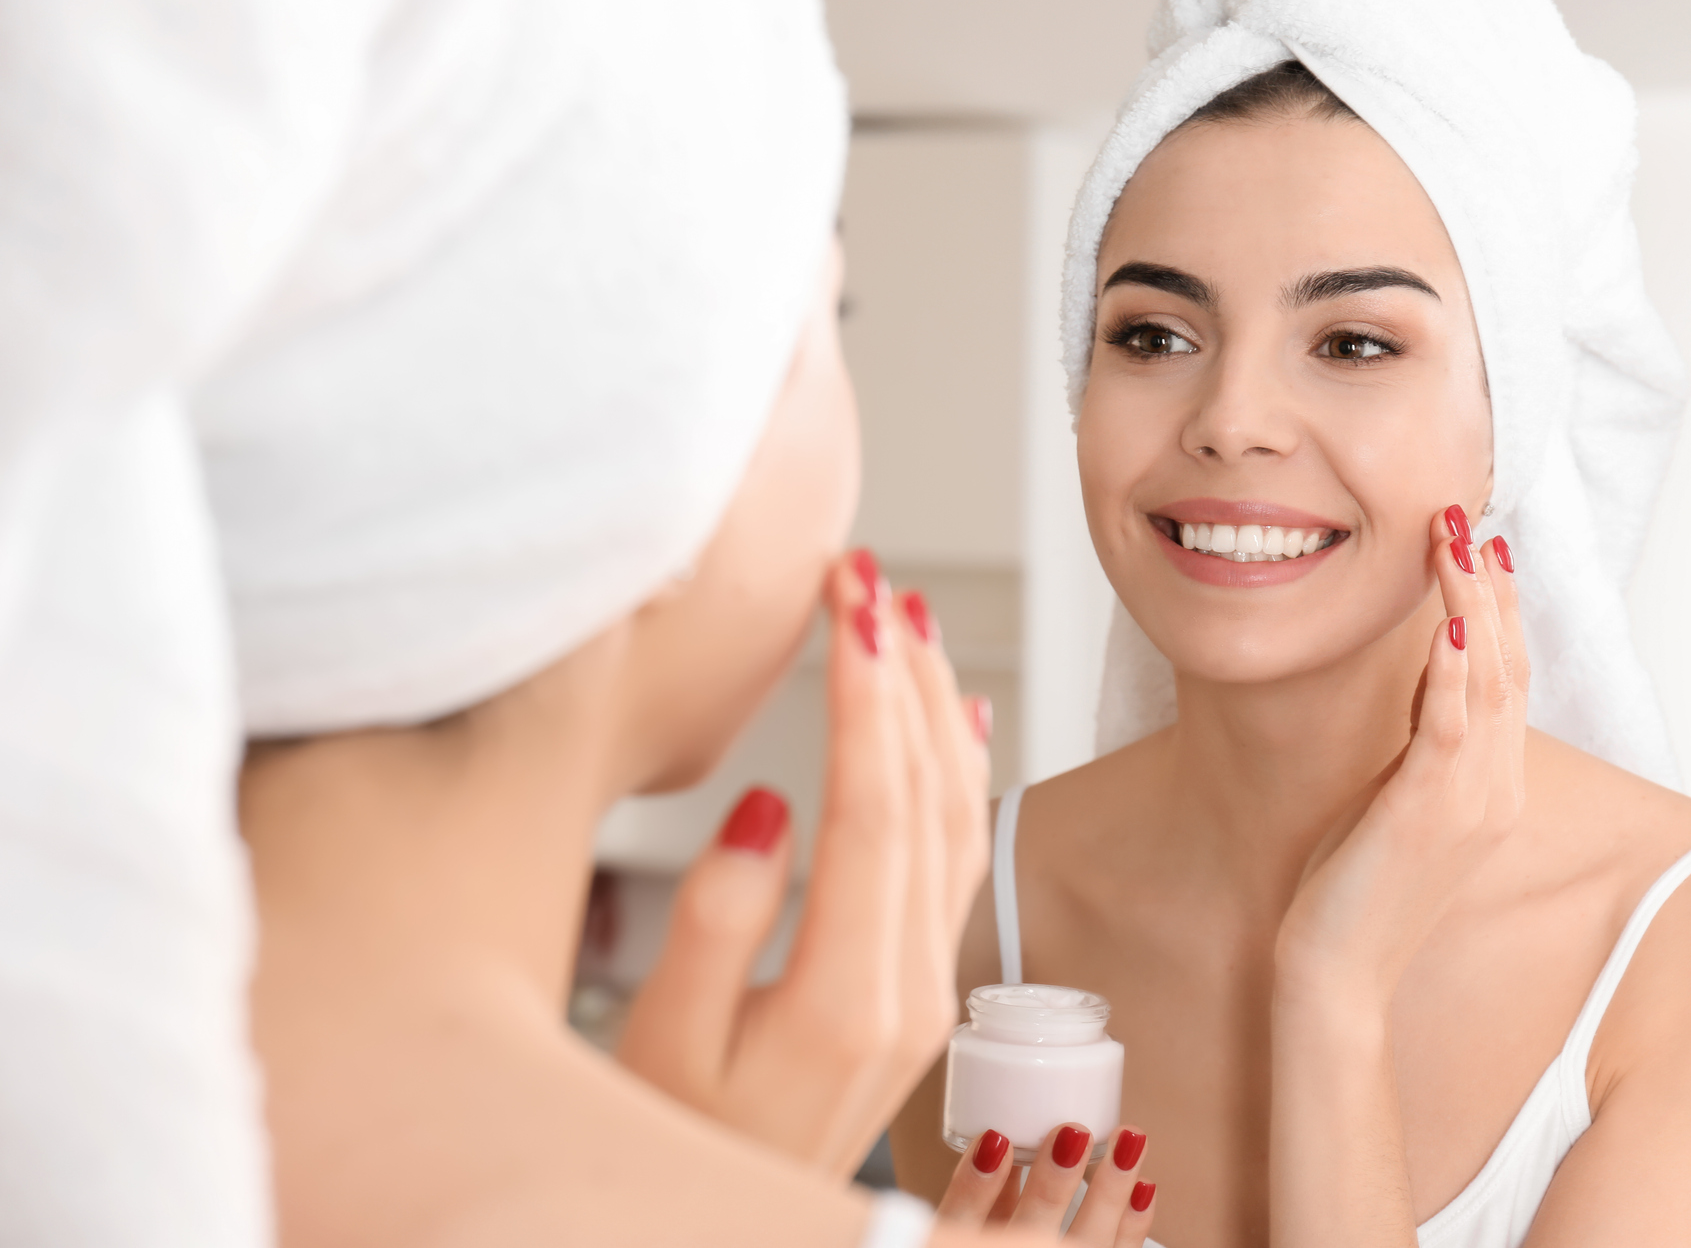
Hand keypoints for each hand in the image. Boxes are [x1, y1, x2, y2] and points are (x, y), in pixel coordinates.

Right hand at [617, 551, 992, 1174]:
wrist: (727, 1225)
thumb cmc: (670, 1140)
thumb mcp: (658, 1044)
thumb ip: (717, 922)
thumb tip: (774, 803)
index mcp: (847, 996)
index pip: (873, 808)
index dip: (866, 695)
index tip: (848, 602)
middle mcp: (908, 988)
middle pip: (928, 798)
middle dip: (902, 674)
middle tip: (867, 578)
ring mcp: (925, 988)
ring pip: (955, 819)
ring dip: (933, 709)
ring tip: (904, 616)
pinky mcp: (920, 988)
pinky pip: (961, 858)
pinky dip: (960, 774)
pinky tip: (953, 717)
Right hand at [935, 1124, 1157, 1245]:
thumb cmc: (993, 1241)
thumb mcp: (964, 1227)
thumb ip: (975, 1193)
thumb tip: (997, 1136)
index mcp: (966, 1247)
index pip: (960, 1224)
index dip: (974, 1186)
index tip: (996, 1139)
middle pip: (1030, 1237)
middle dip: (1054, 1186)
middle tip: (1072, 1133)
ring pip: (1087, 1245)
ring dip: (1110, 1193)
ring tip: (1128, 1141)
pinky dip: (1133, 1224)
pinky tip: (1143, 1187)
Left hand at [1273, 506, 1527, 1006]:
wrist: (1340, 971)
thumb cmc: (1355, 889)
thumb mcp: (1395, 802)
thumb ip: (1418, 747)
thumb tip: (1420, 680)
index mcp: (1493, 787)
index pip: (1507, 678)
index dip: (1499, 610)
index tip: (1484, 550)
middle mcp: (1496, 789)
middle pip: (1508, 667)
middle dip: (1489, 589)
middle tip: (1469, 520)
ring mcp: (1471, 802)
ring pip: (1488, 683)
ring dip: (1472, 607)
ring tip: (1456, 543)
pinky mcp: (1429, 813)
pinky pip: (1450, 730)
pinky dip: (1453, 674)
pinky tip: (1449, 627)